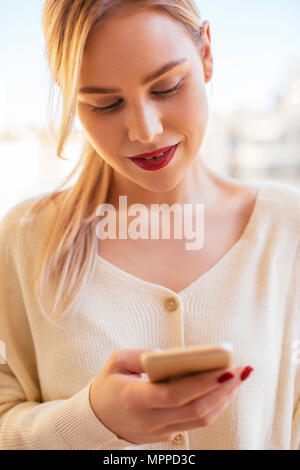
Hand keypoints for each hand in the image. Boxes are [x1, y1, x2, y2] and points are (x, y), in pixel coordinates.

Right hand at [89, 349, 251, 444]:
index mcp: (134, 398)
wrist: (97, 417)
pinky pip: (195, 423)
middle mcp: (149, 420)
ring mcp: (159, 431)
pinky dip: (213, 406)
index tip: (224, 369)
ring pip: (200, 420)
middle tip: (241, 370)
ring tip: (238, 378)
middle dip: (223, 390)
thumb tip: (171, 355)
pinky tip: (223, 390)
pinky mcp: (166, 435)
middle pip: (195, 410)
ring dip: (223, 399)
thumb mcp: (116, 361)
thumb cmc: (108, 383)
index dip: (203, 383)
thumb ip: (141, 354)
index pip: (175, 394)